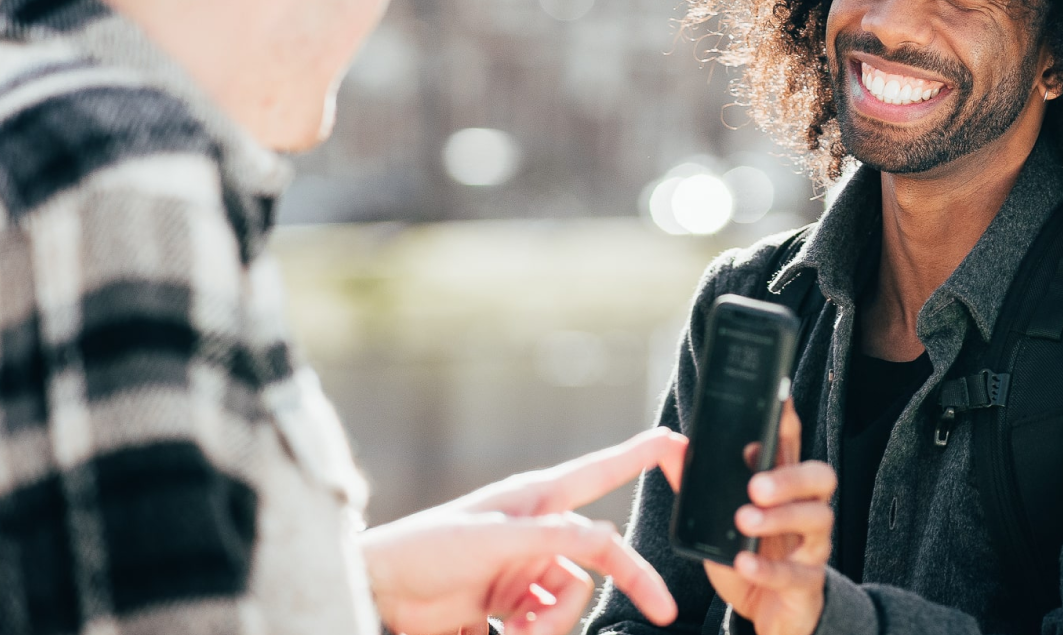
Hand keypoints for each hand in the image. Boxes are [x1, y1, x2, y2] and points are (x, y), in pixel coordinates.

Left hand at [363, 427, 687, 634]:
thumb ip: (551, 537)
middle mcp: (538, 530)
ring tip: (513, 629)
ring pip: (573, 598)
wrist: (381, 592)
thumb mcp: (492, 539)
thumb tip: (608, 536)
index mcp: (537, 498)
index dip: (643, 455)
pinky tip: (501, 632)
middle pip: (602, 557)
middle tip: (663, 611)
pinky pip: (546, 622)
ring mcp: (525, 568)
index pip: (602, 471)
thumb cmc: (426, 549)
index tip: (681, 445)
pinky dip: (533, 633)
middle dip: (625, 584)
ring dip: (551, 622)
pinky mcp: (511, 602)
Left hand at [703, 400, 834, 634]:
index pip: (792, 444)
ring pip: (817, 519)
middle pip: (820, 476)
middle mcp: (805, 509)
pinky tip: (745, 563)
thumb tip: (671, 444)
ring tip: (745, 520)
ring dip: (779, 518)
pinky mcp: (807, 583)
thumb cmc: (748, 554)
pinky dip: (769, 568)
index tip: (778, 399)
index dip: (788, 420)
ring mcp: (811, 546)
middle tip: (756, 483)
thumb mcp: (716, 518)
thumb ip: (696, 483)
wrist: (767, 612)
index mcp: (785, 486)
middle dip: (791, 475)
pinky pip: (797, 573)